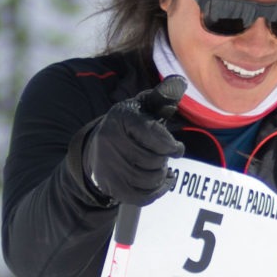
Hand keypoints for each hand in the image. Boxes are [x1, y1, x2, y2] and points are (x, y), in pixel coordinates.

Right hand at [83, 79, 185, 205]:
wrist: (96, 151)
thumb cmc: (129, 127)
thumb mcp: (143, 108)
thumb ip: (163, 96)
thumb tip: (180, 81)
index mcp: (121, 119)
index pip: (152, 136)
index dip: (171, 145)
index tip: (176, 148)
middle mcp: (109, 141)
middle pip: (154, 160)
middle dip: (163, 159)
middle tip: (160, 156)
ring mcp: (108, 166)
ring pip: (150, 179)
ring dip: (160, 174)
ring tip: (156, 166)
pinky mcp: (111, 187)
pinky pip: (144, 196)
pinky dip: (156, 190)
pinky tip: (157, 181)